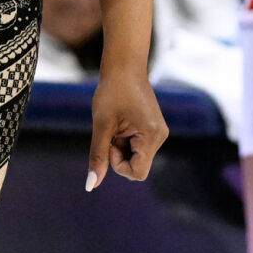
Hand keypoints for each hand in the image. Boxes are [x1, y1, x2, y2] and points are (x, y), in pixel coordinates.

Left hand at [86, 66, 167, 186]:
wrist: (124, 66)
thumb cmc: (111, 92)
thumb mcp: (101, 125)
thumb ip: (98, 156)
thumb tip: (91, 185)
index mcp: (151, 136)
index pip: (137, 173)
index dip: (118, 164)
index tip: (109, 143)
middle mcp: (160, 137)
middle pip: (137, 166)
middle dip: (119, 154)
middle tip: (111, 131)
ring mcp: (159, 133)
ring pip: (137, 157)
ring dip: (122, 147)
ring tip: (117, 124)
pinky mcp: (155, 129)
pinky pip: (139, 147)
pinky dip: (126, 141)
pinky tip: (122, 123)